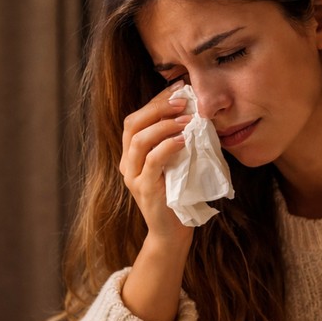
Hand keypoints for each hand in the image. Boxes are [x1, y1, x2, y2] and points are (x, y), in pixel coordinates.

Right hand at [119, 84, 196, 320]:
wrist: (173, 232)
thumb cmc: (178, 196)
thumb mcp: (176, 163)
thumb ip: (176, 142)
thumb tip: (194, 112)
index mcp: (132, 154)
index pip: (137, 118)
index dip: (156, 100)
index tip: (179, 88)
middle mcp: (127, 163)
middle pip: (133, 124)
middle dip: (158, 107)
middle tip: (183, 99)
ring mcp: (133, 177)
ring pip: (139, 139)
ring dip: (164, 124)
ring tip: (187, 118)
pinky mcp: (144, 189)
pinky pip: (152, 161)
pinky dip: (167, 146)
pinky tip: (183, 140)